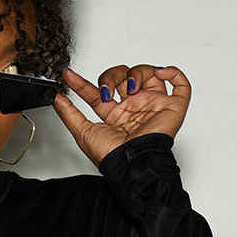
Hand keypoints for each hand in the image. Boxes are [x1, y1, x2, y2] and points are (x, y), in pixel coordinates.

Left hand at [53, 64, 190, 167]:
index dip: (83, 82)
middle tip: (108, 88)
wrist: (131, 164)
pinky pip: (180, 85)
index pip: (98, 92)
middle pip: (124, 76)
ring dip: (137, 72)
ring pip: (149, 74)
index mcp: (115, 115)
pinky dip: (173, 73)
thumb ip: (69, 113)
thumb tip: (56, 98)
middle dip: (112, 75)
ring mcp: (153, 106)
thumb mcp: (83, 132)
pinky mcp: (172, 108)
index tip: (68, 75)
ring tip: (131, 88)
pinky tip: (160, 74)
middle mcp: (134, 108)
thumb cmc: (111, 156)